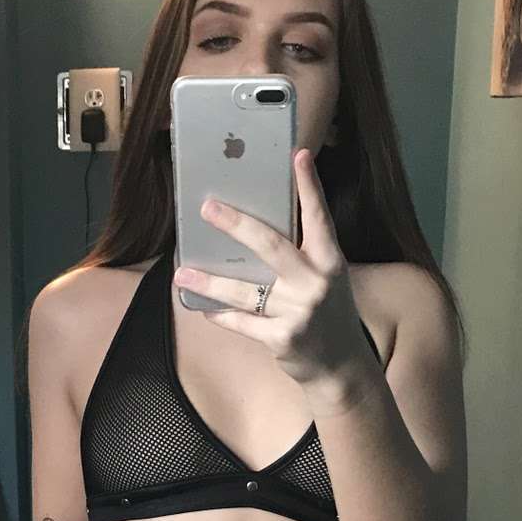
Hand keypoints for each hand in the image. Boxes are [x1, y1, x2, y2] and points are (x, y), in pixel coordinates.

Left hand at [173, 148, 379, 412]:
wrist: (340, 366)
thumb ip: (301, 254)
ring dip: (209, 280)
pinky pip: (241, 322)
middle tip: (207, 207)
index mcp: (330, 261)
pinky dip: (219, 314)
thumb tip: (253, 227)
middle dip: (236, 224)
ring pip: (244, 291)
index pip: (318, 217)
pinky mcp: (282, 338)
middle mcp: (315, 283)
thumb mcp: (325, 277)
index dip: (309, 186)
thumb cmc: (326, 311)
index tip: (298, 155)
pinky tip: (201, 305)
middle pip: (270, 246)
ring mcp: (298, 312)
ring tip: (182, 271)